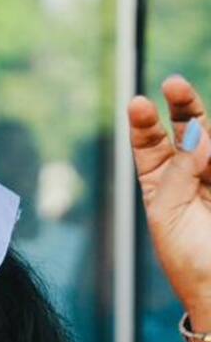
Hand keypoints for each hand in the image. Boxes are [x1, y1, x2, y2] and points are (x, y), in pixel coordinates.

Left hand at [129, 76, 210, 319]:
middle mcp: (191, 173)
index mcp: (160, 184)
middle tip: (174, 83)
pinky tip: (208, 144)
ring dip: (203, 122)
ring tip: (201, 131)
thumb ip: (180, 175)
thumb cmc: (188, 258)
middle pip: (187, 127)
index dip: (144, 122)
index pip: (148, 144)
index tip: (137, 103)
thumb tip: (199, 136)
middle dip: (181, 104)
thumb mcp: (168, 215)